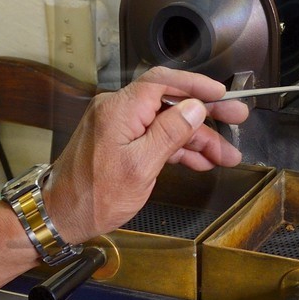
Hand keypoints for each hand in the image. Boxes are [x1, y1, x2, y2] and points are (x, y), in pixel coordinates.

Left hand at [42, 67, 248, 244]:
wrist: (61, 217)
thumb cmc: (93, 196)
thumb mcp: (141, 166)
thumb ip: (170, 133)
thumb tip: (195, 108)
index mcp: (119, 109)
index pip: (163, 82)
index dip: (196, 85)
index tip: (222, 93)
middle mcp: (117, 111)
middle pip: (170, 103)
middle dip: (206, 113)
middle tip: (237, 117)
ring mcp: (119, 127)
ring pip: (167, 124)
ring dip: (197, 139)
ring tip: (227, 155)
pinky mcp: (120, 143)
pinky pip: (155, 139)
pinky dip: (178, 149)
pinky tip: (201, 161)